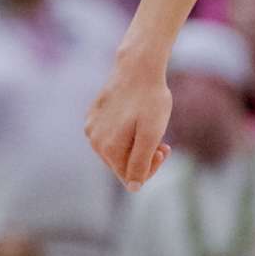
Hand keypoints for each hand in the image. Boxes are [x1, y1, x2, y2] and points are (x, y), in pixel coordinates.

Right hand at [85, 53, 172, 191]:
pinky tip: (137, 119)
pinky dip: (128, 134)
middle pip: (122, 164)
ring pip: (118, 151)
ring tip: (152, 129)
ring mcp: (91, 129)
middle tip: (163, 143)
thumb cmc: (150, 100)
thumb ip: (141, 162)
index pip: (129, 176)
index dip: (150, 167)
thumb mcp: (151, 134)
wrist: (138, 68)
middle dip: (144, 157)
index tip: (163, 149)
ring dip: (137, 146)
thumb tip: (133, 188)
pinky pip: (112, 136)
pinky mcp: (93, 117)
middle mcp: (94, 141)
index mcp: (108, 148)